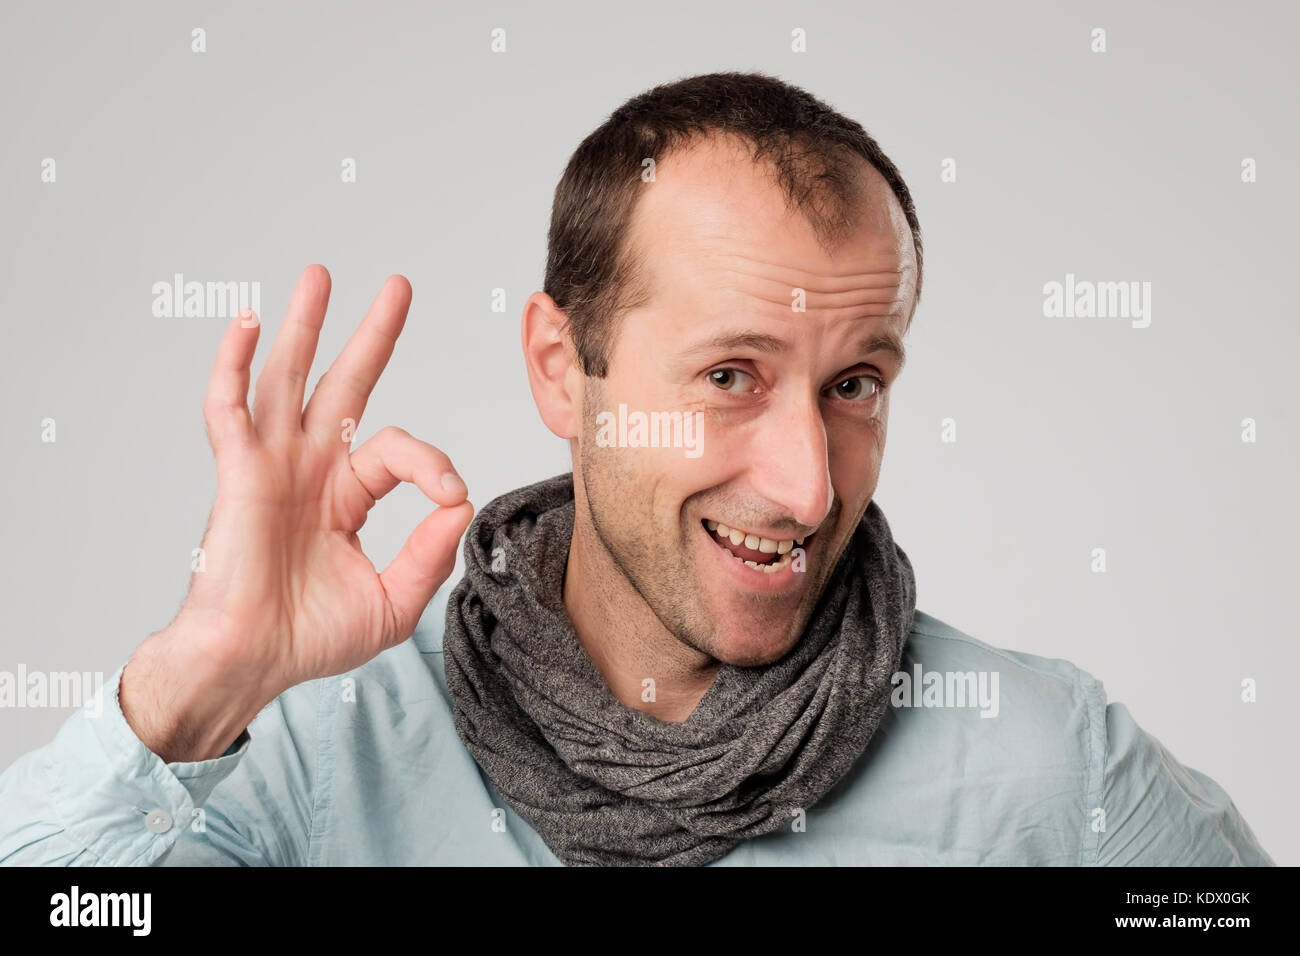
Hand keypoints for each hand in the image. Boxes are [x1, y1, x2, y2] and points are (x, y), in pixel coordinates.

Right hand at [121, 265, 472, 759]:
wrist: (253, 663)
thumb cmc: (311, 637)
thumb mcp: (393, 601)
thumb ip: (430, 554)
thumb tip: (460, 504)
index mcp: (348, 494)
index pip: (400, 450)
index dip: (432, 464)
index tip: (451, 496)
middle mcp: (312, 469)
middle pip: (346, 384)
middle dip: (371, 335)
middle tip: (399, 285)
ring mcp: (273, 465)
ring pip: (289, 379)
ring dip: (302, 326)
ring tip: (319, 275)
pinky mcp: (238, 473)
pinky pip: (229, 409)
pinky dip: (234, 366)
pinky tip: (247, 324)